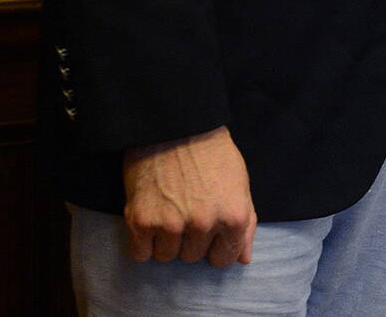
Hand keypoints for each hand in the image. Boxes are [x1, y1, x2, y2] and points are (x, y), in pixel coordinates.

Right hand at [121, 125, 256, 266]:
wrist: (175, 127)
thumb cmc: (212, 153)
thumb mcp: (240, 184)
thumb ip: (245, 224)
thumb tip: (243, 258)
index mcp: (234, 217)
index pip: (224, 259)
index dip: (215, 246)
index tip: (209, 230)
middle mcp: (204, 225)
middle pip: (193, 257)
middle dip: (190, 239)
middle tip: (187, 210)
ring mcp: (172, 225)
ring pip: (167, 257)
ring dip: (166, 240)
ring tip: (168, 210)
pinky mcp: (142, 222)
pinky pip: (140, 254)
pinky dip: (142, 241)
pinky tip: (150, 218)